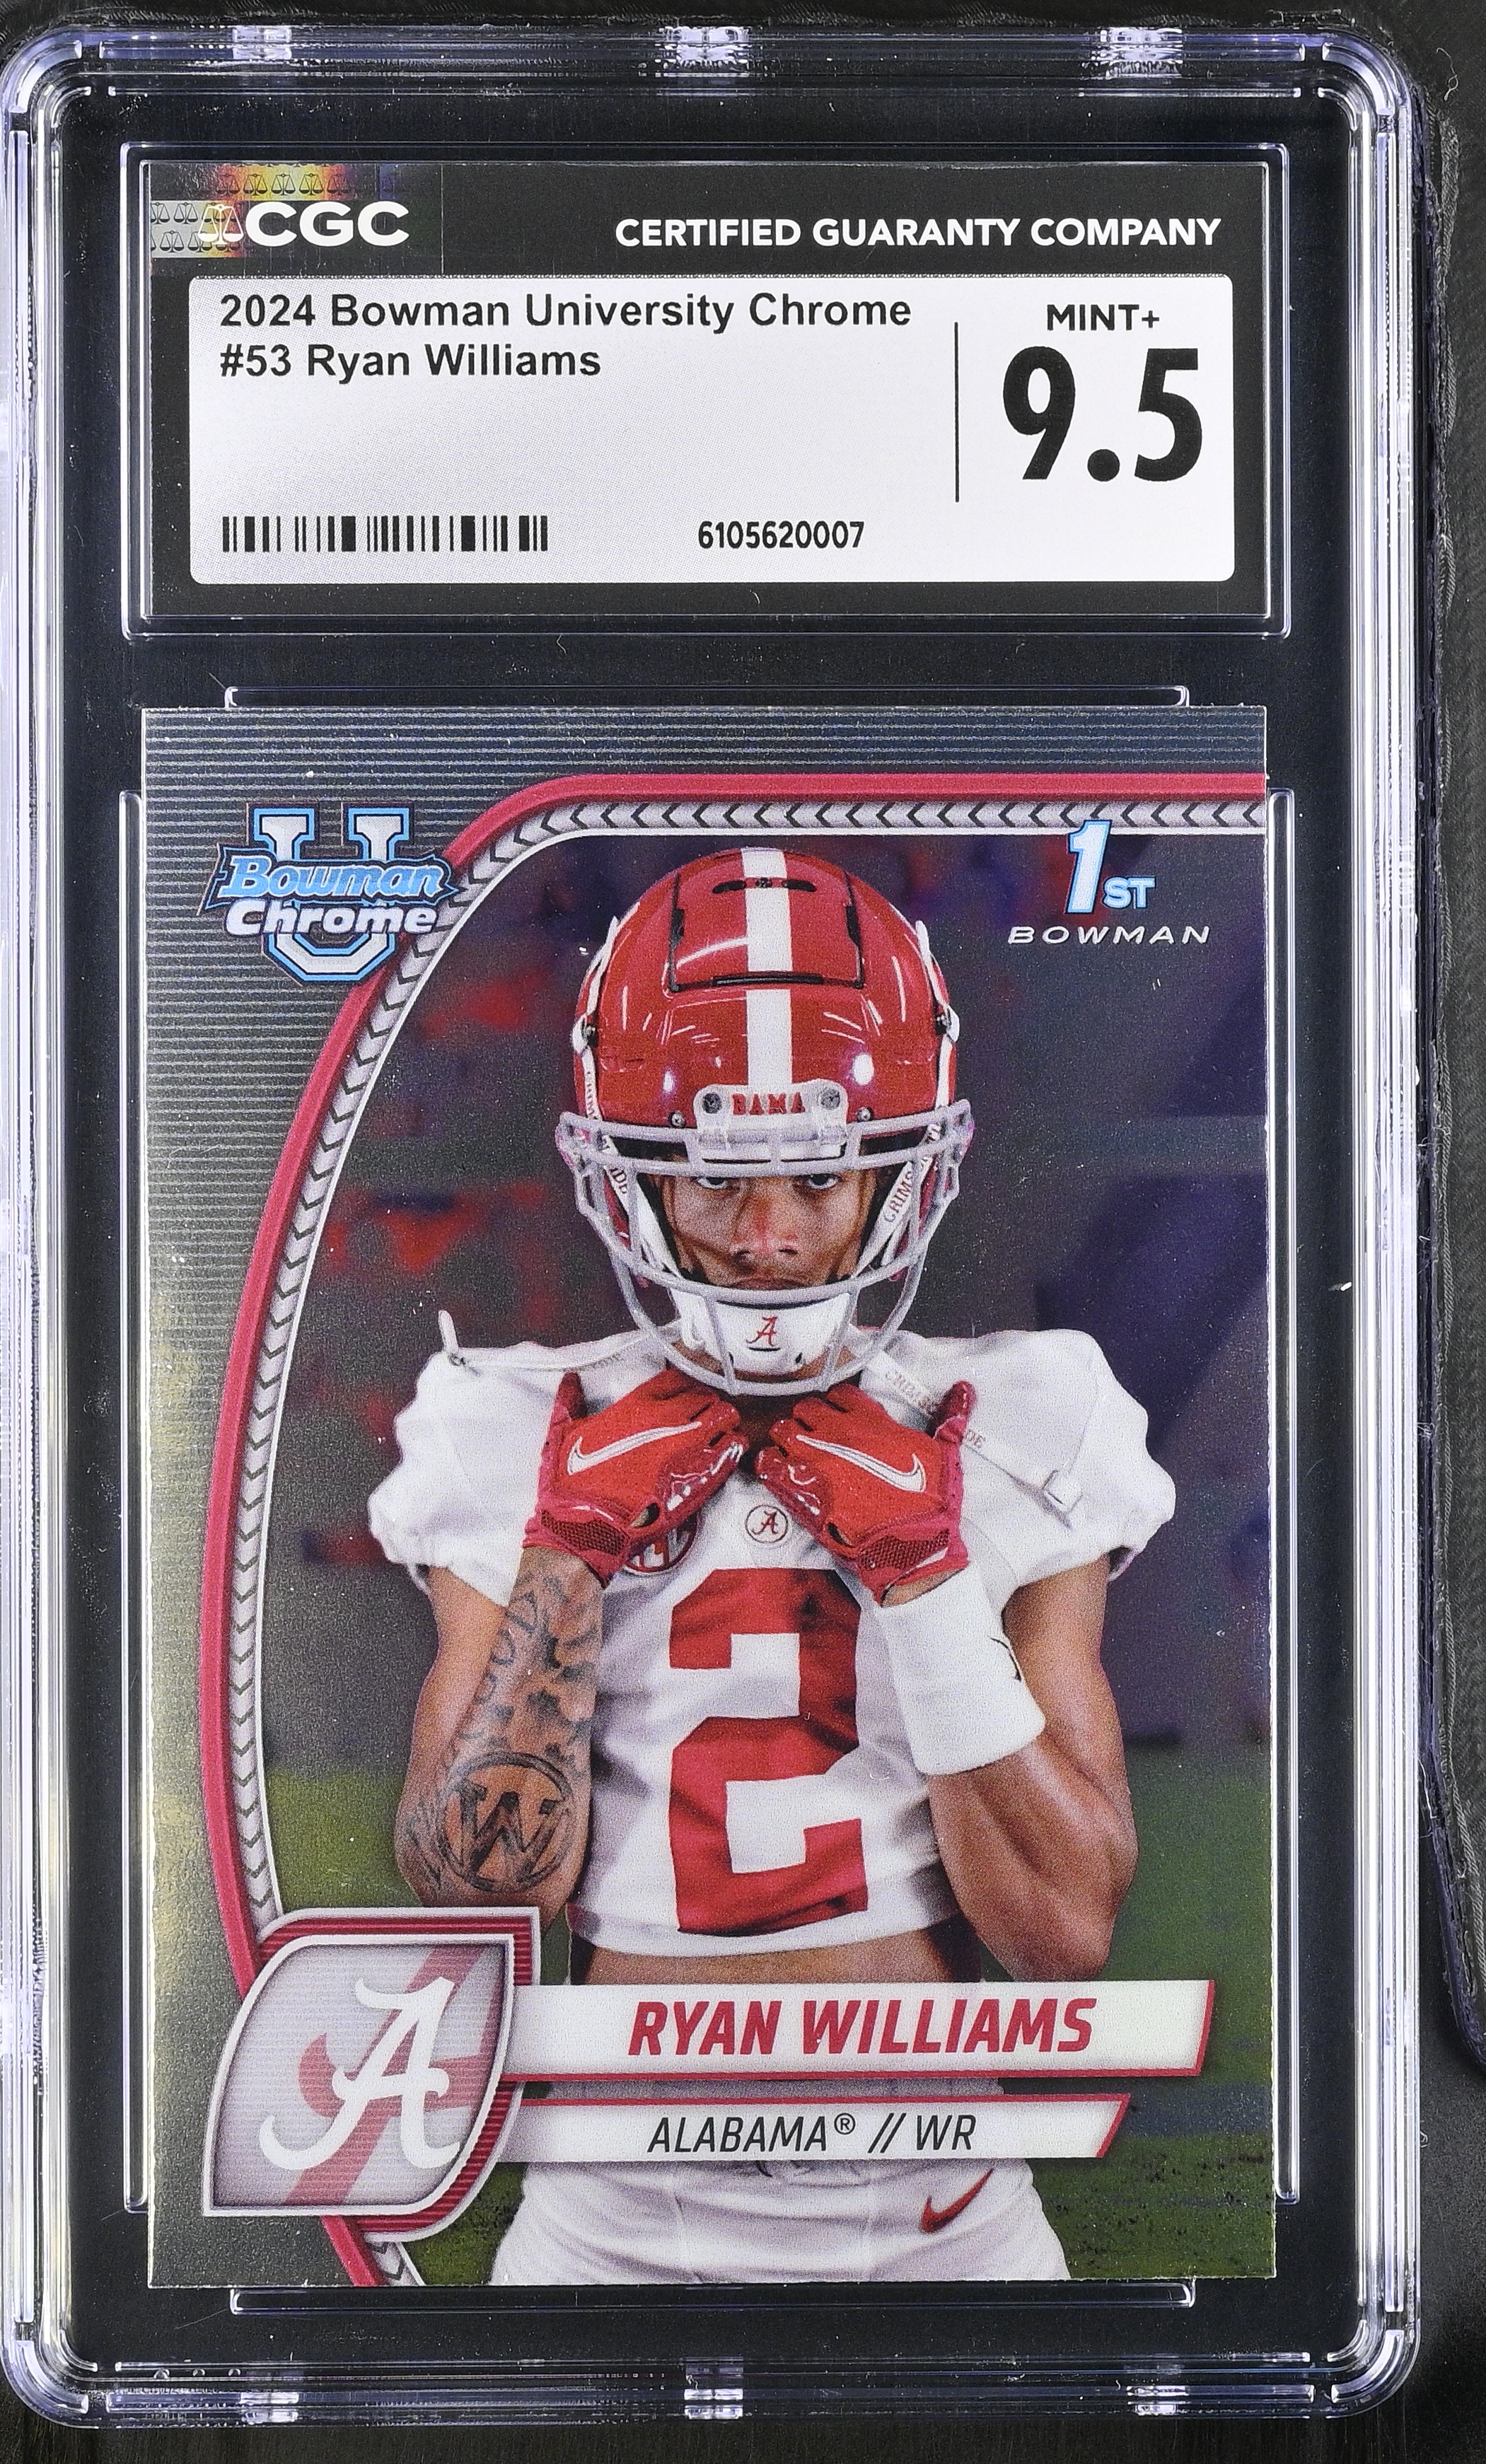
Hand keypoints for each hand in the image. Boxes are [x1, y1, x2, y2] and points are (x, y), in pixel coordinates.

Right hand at [524, 1367, 744, 1583]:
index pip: (676, 1378)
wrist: (587, 1525)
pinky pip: (733, 1449)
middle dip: (705, 1403)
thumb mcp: (563, 1433)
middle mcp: (668, 1419)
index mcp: (637, 1405)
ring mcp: (689, 1447)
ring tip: (718, 1431)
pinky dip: (733, 1446)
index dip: (682, 1384)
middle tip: (702, 1415)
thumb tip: (570, 1380)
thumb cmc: (573, 1482)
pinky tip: (726, 1450)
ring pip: (725, 1417)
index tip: (682, 1393)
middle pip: (705, 1395)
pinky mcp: (702, 1477)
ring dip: (723, 1421)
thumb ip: (569, 1401)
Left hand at [755, 1379, 974, 1604]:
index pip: (839, 1394)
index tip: (841, 1417)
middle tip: (818, 1438)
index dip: (838, 1404)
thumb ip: (951, 1417)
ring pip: (783, 1431)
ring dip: (788, 1440)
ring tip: (798, 1456)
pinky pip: (768, 1464)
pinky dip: (771, 1465)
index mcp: (871, 1420)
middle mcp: (838, 1433)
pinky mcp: (798, 1490)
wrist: (910, 1547)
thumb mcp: (946, 1453)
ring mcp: (815, 1460)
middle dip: (809, 1420)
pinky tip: (782, 1474)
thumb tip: (965, 1388)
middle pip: (806, 1409)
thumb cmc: (929, 1502)